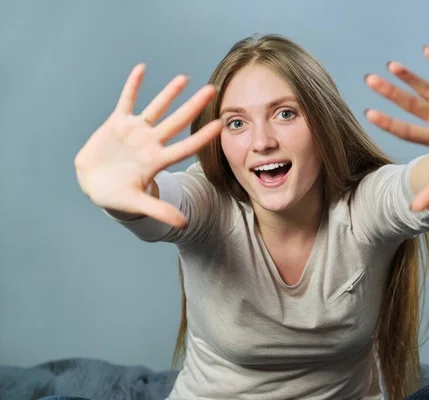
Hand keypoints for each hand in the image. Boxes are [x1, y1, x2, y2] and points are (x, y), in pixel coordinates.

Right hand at [74, 63, 222, 226]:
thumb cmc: (117, 196)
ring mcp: (135, 131)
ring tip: (184, 78)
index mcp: (157, 160)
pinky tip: (142, 68)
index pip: (185, 147)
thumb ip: (159, 210)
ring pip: (156, 108)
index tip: (220, 126)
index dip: (201, 137)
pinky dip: (133, 85)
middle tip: (212, 90)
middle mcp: (150, 142)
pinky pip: (126, 100)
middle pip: (176, 122)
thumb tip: (184, 225)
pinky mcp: (117, 123)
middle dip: (193, 107)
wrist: (94, 184)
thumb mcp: (137, 203)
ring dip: (168, 93)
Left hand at [364, 46, 428, 211]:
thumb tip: (413, 210)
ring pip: (426, 89)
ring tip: (391, 65)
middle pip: (410, 105)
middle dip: (390, 92)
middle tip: (369, 79)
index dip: (389, 122)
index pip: (407, 130)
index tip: (368, 113)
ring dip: (410, 76)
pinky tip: (426, 51)